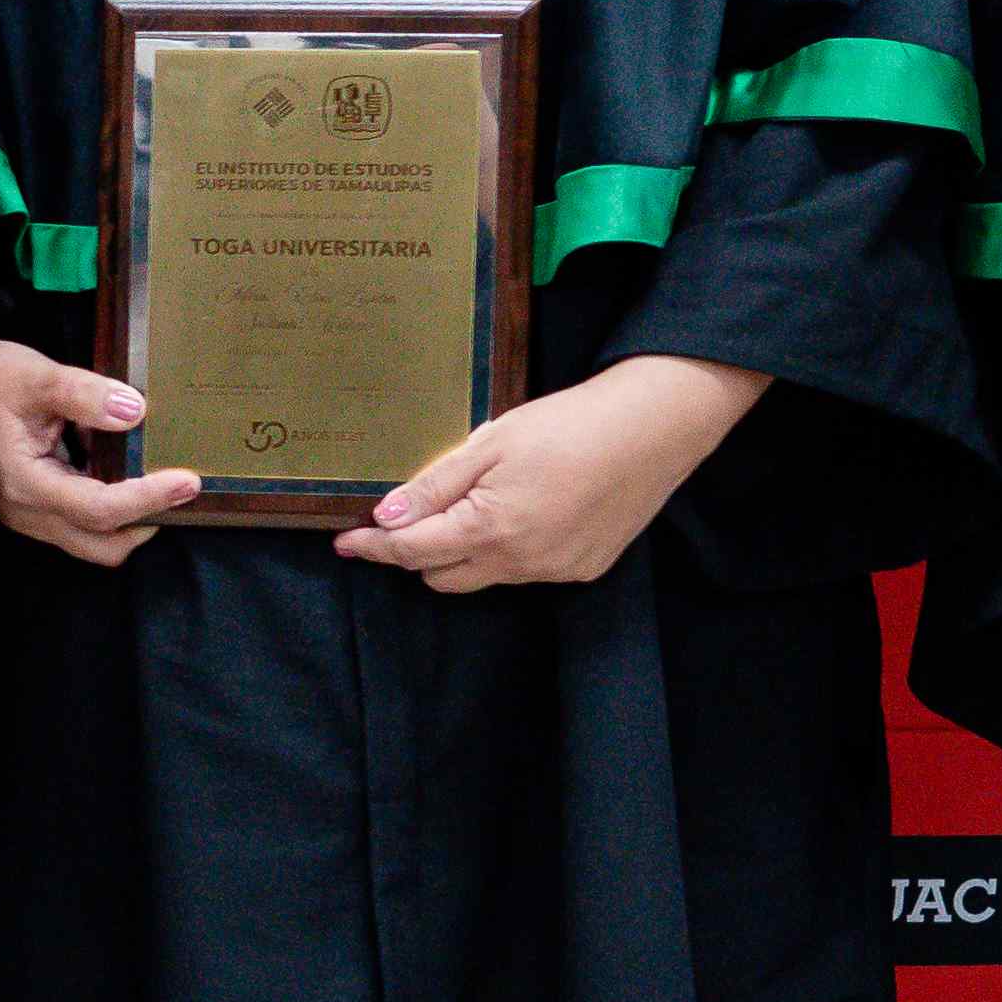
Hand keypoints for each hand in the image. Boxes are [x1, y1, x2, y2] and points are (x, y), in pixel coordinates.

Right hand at [0, 331, 200, 565]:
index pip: (100, 509)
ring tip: (159, 481)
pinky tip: (125, 473)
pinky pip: (80, 524)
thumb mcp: (37, 375)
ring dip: (129, 519)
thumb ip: (85, 394)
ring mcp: (27, 514)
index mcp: (24, 484)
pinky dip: (111, 509)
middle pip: (101, 545)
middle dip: (146, 522)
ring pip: (92, 540)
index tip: (187, 480)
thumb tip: (135, 412)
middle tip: (181, 488)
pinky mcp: (32, 506)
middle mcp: (25, 512)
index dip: (148, 498)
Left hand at [334, 354, 768, 593]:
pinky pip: (527, 571)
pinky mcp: (585, 568)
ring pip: (485, 576)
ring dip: (466, 551)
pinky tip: (528, 509)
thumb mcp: (491, 443)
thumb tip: (388, 517)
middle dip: (418, 551)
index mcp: (490, 530)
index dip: (374, 546)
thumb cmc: (570, 424)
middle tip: (413, 513)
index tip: (346, 542)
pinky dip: (510, 550)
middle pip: (442, 576)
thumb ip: (436, 485)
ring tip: (481, 501)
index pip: (412, 551)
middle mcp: (521, 562)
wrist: (654, 427)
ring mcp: (556, 570)